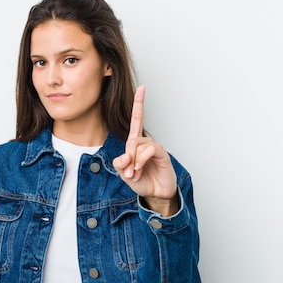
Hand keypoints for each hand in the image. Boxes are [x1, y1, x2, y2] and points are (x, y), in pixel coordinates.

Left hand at [113, 85, 178, 215]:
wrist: (156, 194)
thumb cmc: (142, 182)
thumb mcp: (124, 174)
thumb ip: (120, 164)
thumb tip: (123, 156)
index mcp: (136, 144)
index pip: (137, 120)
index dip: (139, 104)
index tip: (143, 87)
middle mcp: (146, 143)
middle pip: (132, 139)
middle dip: (128, 156)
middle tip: (129, 171)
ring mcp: (154, 148)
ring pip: (139, 146)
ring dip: (134, 162)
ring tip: (136, 173)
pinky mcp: (162, 154)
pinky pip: (149, 150)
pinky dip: (141, 160)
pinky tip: (140, 169)